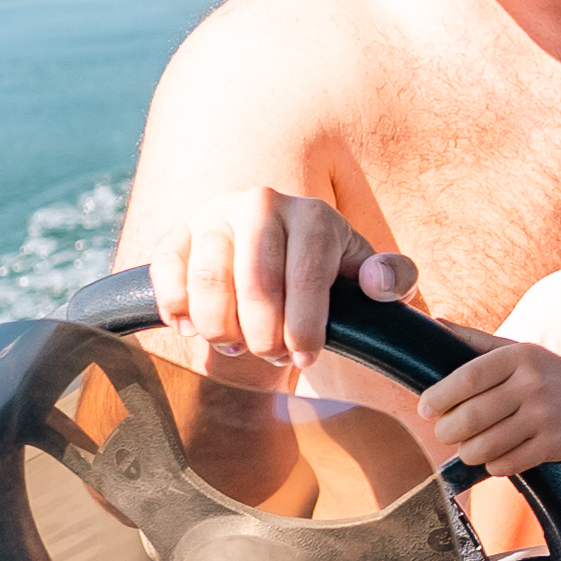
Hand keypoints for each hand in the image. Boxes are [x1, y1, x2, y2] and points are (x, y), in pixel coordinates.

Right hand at [153, 186, 408, 374]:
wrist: (275, 257)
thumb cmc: (326, 272)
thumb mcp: (365, 275)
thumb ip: (394, 278)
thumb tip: (378, 283)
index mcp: (312, 214)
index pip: (307, 275)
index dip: (305, 326)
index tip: (304, 357)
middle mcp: (260, 203)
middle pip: (256, 282)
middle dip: (263, 334)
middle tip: (270, 356)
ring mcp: (214, 215)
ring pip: (209, 280)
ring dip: (221, 327)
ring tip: (236, 345)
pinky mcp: (177, 233)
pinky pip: (166, 272)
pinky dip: (177, 309)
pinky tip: (194, 330)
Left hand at [419, 340, 560, 476]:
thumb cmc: (546, 375)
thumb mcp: (516, 350)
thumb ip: (473, 340)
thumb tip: (431, 323)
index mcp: (518, 357)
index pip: (467, 378)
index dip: (438, 397)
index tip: (426, 408)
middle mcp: (532, 384)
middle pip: (470, 417)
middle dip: (447, 431)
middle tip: (445, 433)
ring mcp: (545, 416)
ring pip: (485, 446)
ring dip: (468, 452)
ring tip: (468, 447)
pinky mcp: (554, 444)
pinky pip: (507, 464)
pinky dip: (493, 465)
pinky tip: (495, 457)